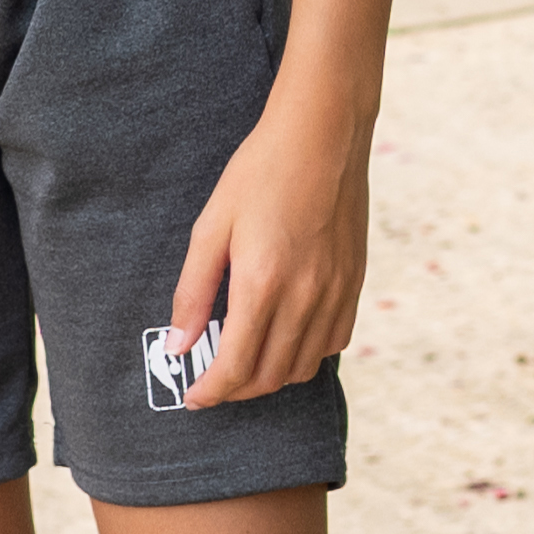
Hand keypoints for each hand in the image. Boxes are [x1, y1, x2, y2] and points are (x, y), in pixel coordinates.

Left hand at [166, 83, 374, 407]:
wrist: (323, 135)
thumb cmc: (260, 172)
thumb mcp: (211, 226)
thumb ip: (193, 291)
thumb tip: (178, 345)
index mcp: (263, 284)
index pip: (236, 367)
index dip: (211, 391)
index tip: (193, 397)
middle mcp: (305, 298)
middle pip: (270, 376)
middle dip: (236, 390)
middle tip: (213, 382)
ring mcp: (336, 293)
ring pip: (303, 368)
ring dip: (270, 377)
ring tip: (245, 363)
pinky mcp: (355, 284)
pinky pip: (333, 343)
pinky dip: (307, 355)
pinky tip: (286, 338)